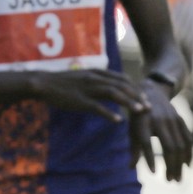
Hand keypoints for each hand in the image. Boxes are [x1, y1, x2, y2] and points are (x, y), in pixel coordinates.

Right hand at [33, 68, 149, 122]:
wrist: (44, 83)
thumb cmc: (63, 83)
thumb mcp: (83, 77)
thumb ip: (97, 81)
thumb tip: (110, 87)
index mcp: (96, 73)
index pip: (122, 78)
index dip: (135, 88)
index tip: (144, 98)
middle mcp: (95, 78)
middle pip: (121, 85)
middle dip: (137, 96)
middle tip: (148, 107)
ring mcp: (87, 89)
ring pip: (113, 94)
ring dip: (129, 103)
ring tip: (140, 112)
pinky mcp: (79, 100)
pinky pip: (97, 107)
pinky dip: (109, 113)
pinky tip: (118, 121)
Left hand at [132, 78, 192, 180]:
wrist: (151, 91)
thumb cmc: (138, 116)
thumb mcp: (132, 129)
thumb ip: (133, 148)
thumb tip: (130, 168)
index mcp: (143, 123)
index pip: (147, 143)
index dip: (150, 158)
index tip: (154, 173)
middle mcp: (160, 121)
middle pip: (169, 147)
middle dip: (171, 166)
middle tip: (171, 181)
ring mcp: (172, 120)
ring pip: (180, 145)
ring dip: (180, 164)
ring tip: (177, 178)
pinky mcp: (181, 120)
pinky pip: (188, 139)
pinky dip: (189, 153)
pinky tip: (187, 165)